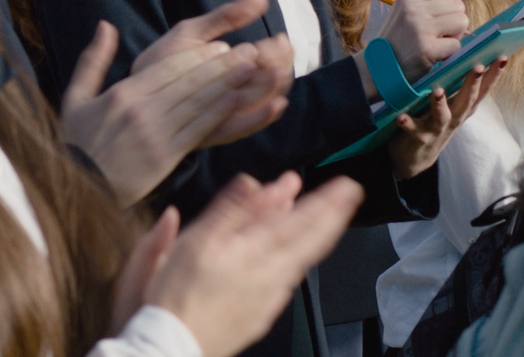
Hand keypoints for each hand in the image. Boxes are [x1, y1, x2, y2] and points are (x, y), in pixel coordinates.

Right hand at [61, 0, 294, 206]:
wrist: (78, 190)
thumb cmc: (76, 145)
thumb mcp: (75, 99)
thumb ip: (93, 61)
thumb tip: (106, 25)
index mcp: (122, 94)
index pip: (167, 67)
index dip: (198, 56)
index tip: (221, 46)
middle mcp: (141, 111)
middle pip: (189, 82)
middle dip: (222, 65)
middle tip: (249, 52)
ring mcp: (154, 134)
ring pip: (197, 103)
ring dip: (227, 84)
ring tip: (251, 70)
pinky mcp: (164, 157)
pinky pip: (197, 129)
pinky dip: (218, 113)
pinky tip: (236, 101)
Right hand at [134, 173, 363, 356]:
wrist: (173, 344)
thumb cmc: (178, 296)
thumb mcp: (197, 241)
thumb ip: (229, 210)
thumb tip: (253, 183)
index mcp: (256, 252)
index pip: (301, 220)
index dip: (325, 201)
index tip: (345, 186)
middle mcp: (271, 276)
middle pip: (311, 241)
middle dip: (333, 215)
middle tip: (350, 197)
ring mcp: (269, 297)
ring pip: (302, 260)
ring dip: (317, 235)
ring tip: (327, 218)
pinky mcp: (261, 314)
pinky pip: (288, 280)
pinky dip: (297, 259)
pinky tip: (295, 258)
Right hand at [355, 0, 467, 99]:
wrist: (377, 68)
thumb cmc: (398, 39)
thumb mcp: (404, 11)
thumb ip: (428, 2)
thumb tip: (456, 3)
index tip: (437, 13)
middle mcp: (413, 8)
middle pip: (459, 5)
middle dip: (453, 20)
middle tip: (437, 33)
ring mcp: (420, 27)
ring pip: (462, 22)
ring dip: (455, 35)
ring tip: (437, 42)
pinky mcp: (427, 48)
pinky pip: (457, 45)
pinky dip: (449, 52)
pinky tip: (434, 55)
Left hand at [384, 55, 507, 178]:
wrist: (416, 156)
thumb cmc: (434, 120)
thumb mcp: (451, 103)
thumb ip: (457, 85)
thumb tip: (465, 53)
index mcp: (464, 107)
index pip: (483, 89)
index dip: (495, 75)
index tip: (504, 57)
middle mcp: (455, 117)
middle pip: (467, 100)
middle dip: (473, 83)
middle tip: (478, 67)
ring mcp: (438, 128)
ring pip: (442, 115)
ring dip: (440, 104)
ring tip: (437, 91)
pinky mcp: (420, 137)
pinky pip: (413, 130)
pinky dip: (408, 123)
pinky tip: (401, 117)